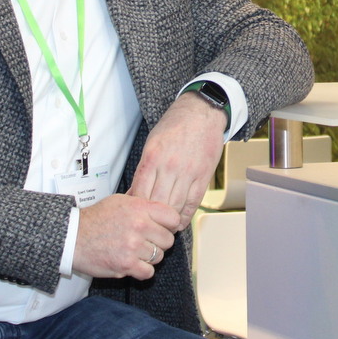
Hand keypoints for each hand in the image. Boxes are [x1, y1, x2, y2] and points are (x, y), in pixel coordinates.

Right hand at [73, 193, 178, 279]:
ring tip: (135, 252)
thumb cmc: (96, 218)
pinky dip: (142, 271)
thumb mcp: (121, 201)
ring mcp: (133, 246)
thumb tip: (162, 208)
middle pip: (168, 240)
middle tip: (147, 242)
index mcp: (140, 208)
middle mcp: (140, 226)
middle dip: (159, 242)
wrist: (73, 236)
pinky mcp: (126, 264)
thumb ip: (143, 204)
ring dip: (149, 257)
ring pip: (159, 257)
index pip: (173, 218)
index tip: (162, 228)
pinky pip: (148, 272)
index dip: (169, 225)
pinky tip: (133, 263)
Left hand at [127, 92, 227, 230]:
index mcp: (153, 157)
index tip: (134, 215)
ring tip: (162, 226)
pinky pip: (193, 203)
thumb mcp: (152, 143)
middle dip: (150, 217)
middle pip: (156, 203)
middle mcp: (170, 166)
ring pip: (174, 206)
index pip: (139, 192)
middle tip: (147, 225)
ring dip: (167, 220)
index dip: (135, 208)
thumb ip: (145, 169)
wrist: (202, 112)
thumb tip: (135, 193)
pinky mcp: (203, 176)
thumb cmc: (176, 125)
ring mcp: (188, 172)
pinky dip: (185, 216)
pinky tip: (179, 221)